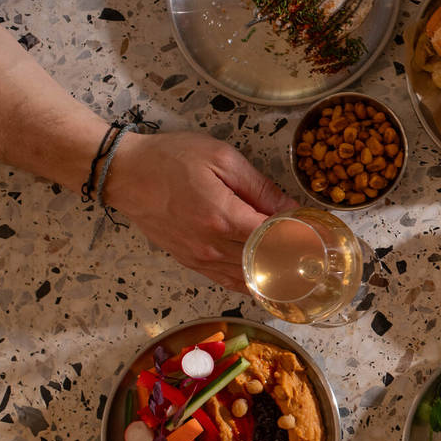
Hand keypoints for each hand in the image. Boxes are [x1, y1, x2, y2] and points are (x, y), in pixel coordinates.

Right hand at [102, 131, 299, 291]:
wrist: (124, 173)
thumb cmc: (171, 159)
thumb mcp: (222, 160)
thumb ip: (260, 187)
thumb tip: (292, 209)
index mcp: (223, 218)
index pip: (275, 240)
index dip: (299, 237)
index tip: (315, 232)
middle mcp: (212, 246)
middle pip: (265, 262)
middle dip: (291, 256)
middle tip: (311, 248)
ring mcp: (199, 259)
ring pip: (248, 278)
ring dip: (273, 272)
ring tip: (294, 261)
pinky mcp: (189, 262)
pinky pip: (227, 281)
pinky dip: (250, 281)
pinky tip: (265, 275)